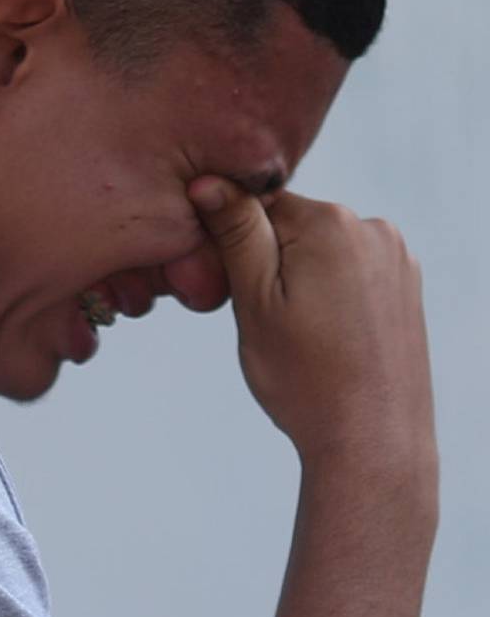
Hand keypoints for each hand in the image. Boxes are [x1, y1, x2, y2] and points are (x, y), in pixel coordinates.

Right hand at [190, 178, 435, 481]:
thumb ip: (236, 235)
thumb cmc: (305, 378)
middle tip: (270, 325)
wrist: (372, 436)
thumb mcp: (255, 304)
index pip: (258, 206)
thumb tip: (209, 181)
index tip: (233, 293)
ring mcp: (396, 254)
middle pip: (294, 227)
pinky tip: (331, 339)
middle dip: (271, 265)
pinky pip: (353, 273)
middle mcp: (370, 226)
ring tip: (304, 338)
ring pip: (324, 252)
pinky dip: (333, 297)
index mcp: (328, 223)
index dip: (233, 247)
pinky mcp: (407, 283)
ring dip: (303, 282)